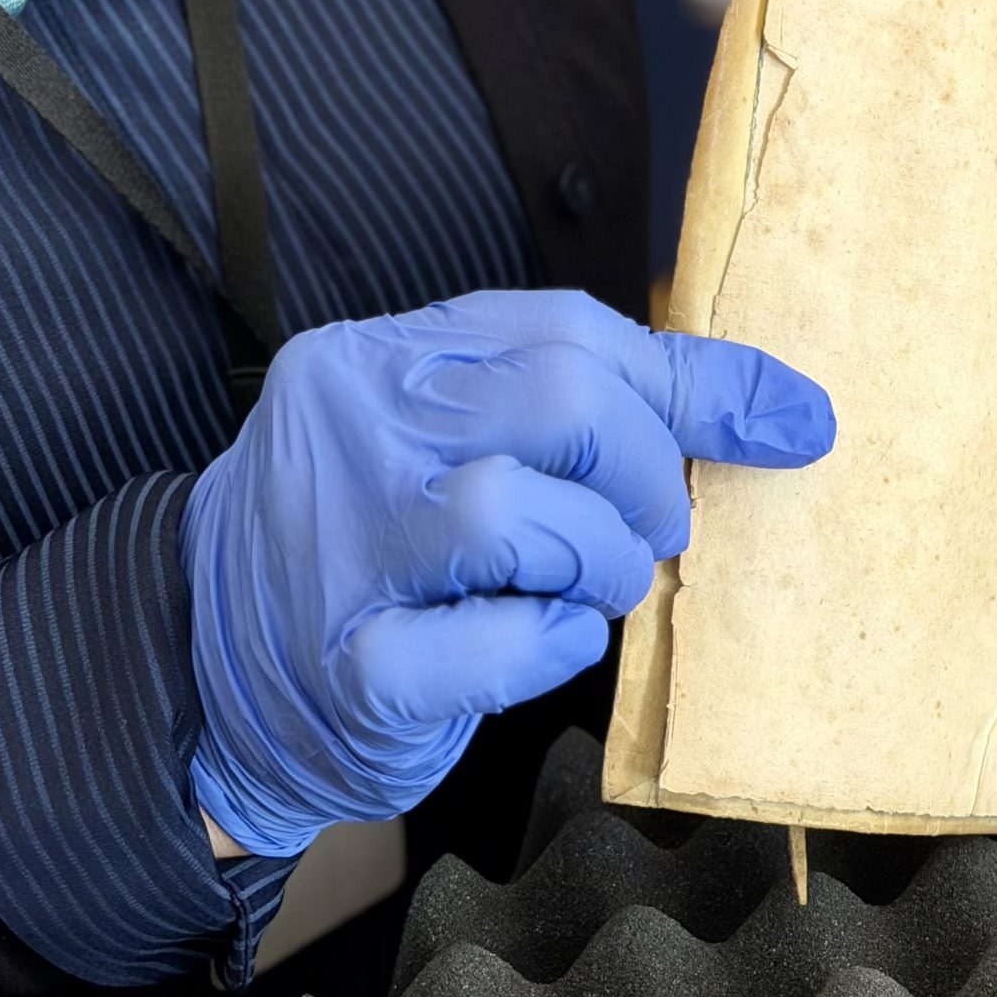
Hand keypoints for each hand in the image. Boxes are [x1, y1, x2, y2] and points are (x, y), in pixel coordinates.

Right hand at [183, 290, 834, 857]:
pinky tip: (534, 642)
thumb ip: (591, 408)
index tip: (787, 423)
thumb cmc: (378, 545)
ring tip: (591, 590)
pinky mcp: (351, 665)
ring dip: (601, 563)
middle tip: (654, 532)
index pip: (568, 330)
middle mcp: (349, 430)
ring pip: (520, 512)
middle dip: (649, 475)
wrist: (208, 664)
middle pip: (562, 402)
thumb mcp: (460, 440)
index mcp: (383, 357)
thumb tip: (785, 411)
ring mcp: (341, 545)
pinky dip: (547, 647)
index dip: (691, 383)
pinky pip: (496, 643)